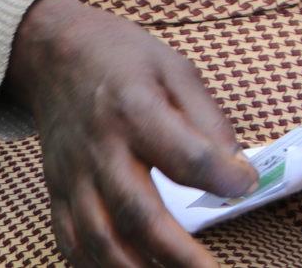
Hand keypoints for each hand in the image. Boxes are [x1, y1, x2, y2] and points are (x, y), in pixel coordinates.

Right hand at [4, 0, 253, 267]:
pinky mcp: (57, 193)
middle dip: (177, 252)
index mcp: (134, 109)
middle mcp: (100, 149)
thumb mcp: (176, 68)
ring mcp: (73, 176)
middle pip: (136, 212)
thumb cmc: (124, 59)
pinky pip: (71, 242)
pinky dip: (96, 266)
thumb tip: (237, 168)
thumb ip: (207, 119)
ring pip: (99, 239)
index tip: (246, 184)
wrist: (55, 54)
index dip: (220, 176)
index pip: (183, 154)